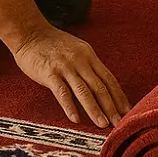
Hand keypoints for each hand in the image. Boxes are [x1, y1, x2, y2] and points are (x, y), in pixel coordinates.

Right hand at [12, 27, 131, 127]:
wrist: (30, 32)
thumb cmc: (53, 44)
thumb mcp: (77, 50)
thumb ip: (88, 66)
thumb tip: (102, 86)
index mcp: (89, 55)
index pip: (108, 79)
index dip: (119, 96)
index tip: (127, 111)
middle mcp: (80, 61)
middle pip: (100, 86)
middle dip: (111, 107)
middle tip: (120, 124)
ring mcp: (65, 67)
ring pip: (83, 91)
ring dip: (94, 109)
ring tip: (102, 124)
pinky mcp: (49, 73)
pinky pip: (62, 92)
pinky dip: (70, 106)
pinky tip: (75, 119)